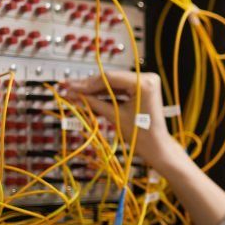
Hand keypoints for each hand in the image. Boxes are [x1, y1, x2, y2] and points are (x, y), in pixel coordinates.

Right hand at [60, 70, 180, 168]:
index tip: (70, 86)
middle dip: (89, 86)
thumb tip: (72, 94)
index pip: (110, 78)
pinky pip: (119, 88)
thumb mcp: (114, 116)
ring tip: (75, 92)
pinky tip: (88, 96)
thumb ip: (93, 102)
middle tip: (68, 88)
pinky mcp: (141, 88)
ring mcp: (145, 82)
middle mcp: (147, 78)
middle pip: (111, 79)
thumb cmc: (140, 134)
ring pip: (113, 83)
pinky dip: (105, 93)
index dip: (87, 83)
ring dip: (95, 89)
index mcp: (144, 83)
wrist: (156, 146)